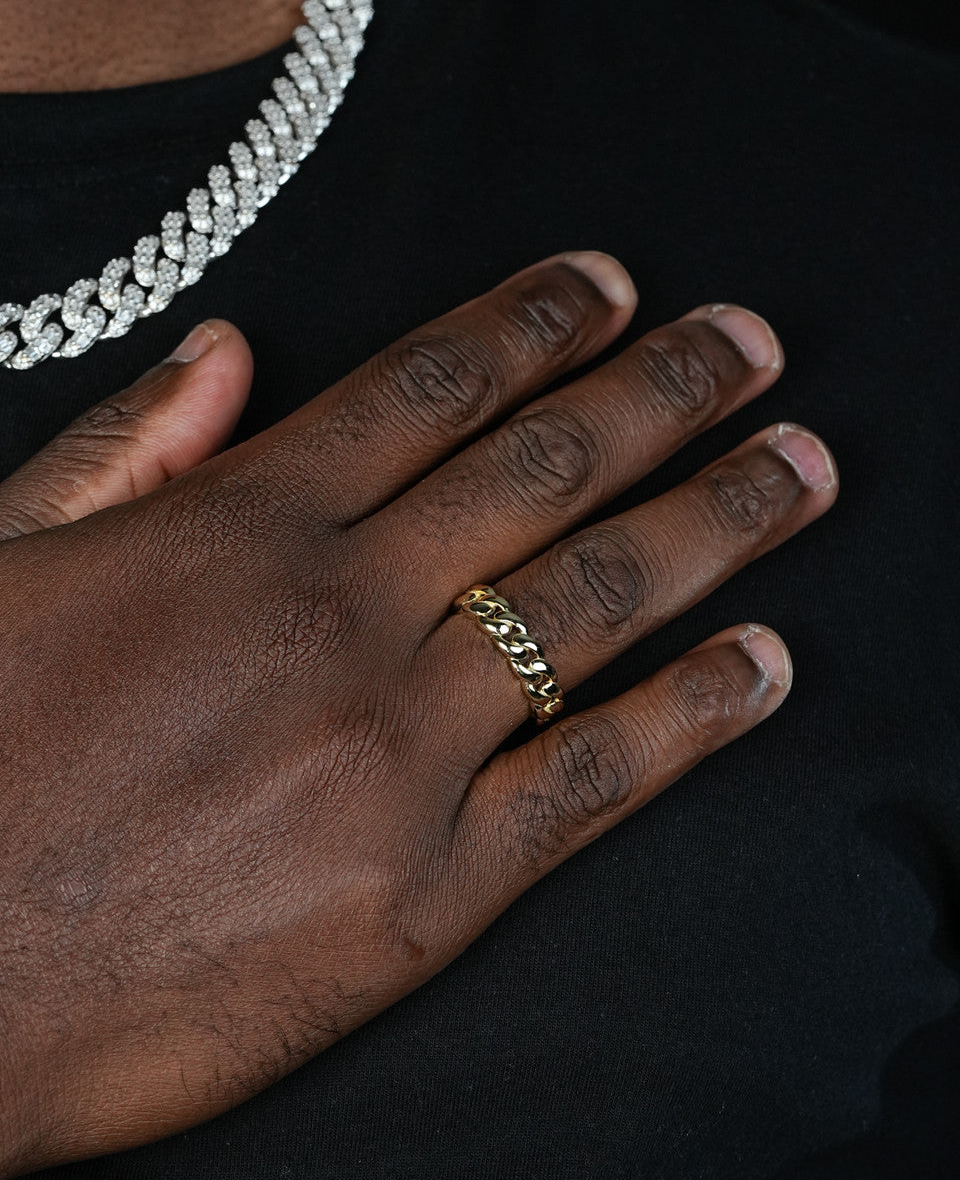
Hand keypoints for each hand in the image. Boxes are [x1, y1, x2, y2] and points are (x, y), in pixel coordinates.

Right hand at [0, 252, 836, 1178]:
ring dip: (715, 522)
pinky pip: (593, 780)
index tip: (618, 289)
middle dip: (667, 392)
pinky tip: (762, 667)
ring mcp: (396, 753)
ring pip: (593, 603)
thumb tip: (229, 354)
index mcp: (238, 529)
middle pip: (546, 469)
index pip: (429, 388)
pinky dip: (693, 718)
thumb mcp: (1, 569)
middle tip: (754, 350)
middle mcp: (340, 617)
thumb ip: (124, 454)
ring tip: (798, 472)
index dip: (538, 323)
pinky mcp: (424, 891)